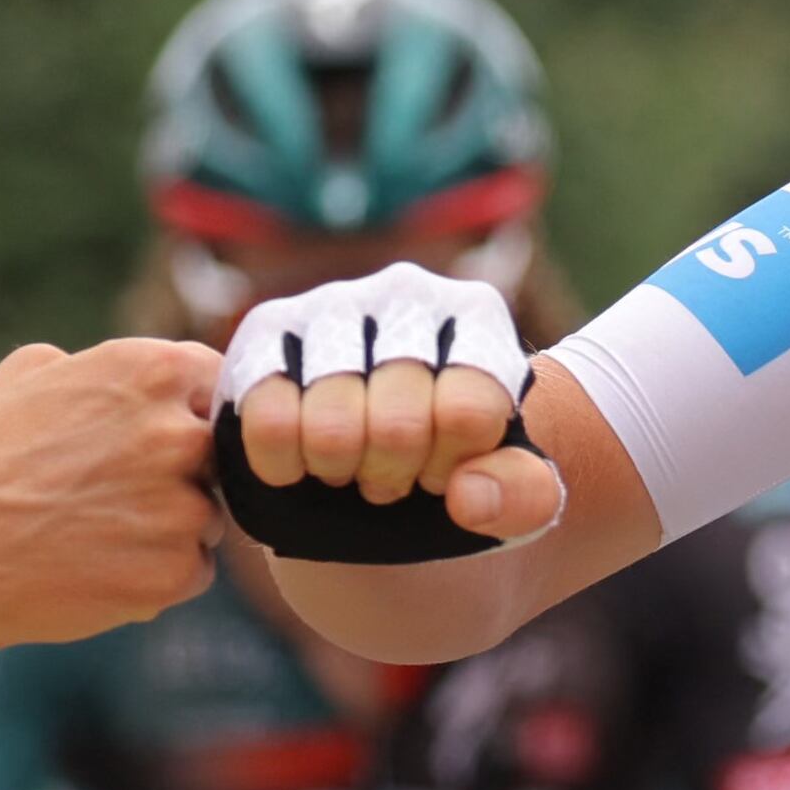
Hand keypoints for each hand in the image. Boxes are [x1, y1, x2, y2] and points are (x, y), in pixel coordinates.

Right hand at [0, 341, 222, 649]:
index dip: (187, 413)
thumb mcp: (27, 375)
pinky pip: (190, 573)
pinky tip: (92, 570)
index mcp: (150, 371)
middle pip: (218, 456)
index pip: (215, 384)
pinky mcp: (172, 574)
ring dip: (165, 529)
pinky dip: (152, 577)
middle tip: (110, 494)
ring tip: (88, 535)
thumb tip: (131, 386)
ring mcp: (182, 508)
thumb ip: (100, 370)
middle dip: (180, 474)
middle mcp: (179, 434)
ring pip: (206, 519)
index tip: (154, 437)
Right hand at [221, 267, 563, 542]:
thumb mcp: (517, 491)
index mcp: (476, 314)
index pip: (467, 411)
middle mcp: (404, 291)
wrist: (386, 445)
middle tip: (393, 475)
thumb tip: (468, 497)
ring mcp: (329, 304)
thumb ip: (525, 498)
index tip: (447, 469)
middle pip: (397, 425)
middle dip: (394, 474)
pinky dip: (283, 464)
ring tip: (350, 467)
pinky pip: (266, 416)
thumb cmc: (456, 461)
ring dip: (340, 471)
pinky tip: (301, 465)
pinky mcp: (264, 330)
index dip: (452, 466)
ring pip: (330, 425)